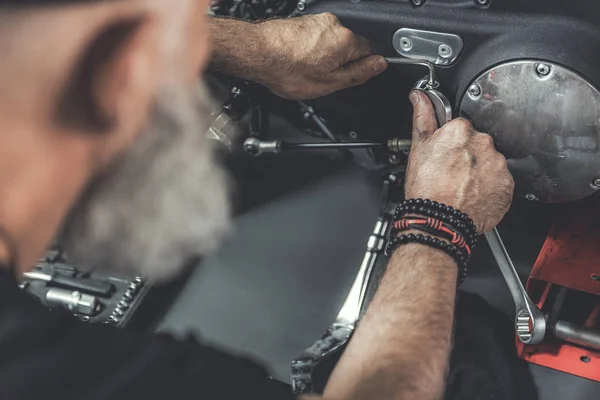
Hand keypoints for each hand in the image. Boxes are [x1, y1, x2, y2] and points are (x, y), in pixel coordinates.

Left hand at [254, 13, 386, 99]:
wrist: (258, 54)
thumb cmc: (287, 69)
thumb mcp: (329, 83)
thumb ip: (358, 74)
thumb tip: (379, 65)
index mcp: (346, 40)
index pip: (370, 51)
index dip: (361, 67)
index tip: (350, 76)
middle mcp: (335, 24)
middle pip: (350, 46)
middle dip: (341, 62)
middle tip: (324, 77)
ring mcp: (318, 21)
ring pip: (332, 42)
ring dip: (324, 56)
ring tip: (307, 69)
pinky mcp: (304, 21)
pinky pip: (317, 38)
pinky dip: (311, 50)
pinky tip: (299, 61)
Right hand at [404, 91, 513, 232]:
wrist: (439, 220)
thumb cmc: (426, 188)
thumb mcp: (418, 148)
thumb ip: (423, 117)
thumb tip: (419, 97)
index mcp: (461, 131)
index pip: (460, 129)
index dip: (451, 145)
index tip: (445, 157)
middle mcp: (484, 144)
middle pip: (477, 145)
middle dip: (467, 157)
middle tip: (451, 174)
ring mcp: (498, 165)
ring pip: (490, 163)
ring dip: (480, 172)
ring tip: (461, 187)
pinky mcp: (507, 185)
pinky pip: (500, 183)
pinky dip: (490, 188)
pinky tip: (473, 195)